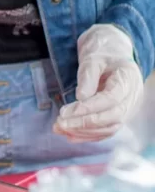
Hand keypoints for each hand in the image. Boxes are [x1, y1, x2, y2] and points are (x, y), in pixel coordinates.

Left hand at [55, 24, 143, 139]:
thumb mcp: (93, 59)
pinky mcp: (119, 116)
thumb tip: (80, 97)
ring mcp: (128, 109)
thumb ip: (87, 76)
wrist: (112, 57)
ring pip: (109, 127)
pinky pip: (106, 130)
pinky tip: (70, 136)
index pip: (111, 99)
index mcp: (128, 79)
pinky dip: (88, 135)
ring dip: (84, 132)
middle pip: (111, 117)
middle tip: (59, 124)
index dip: (89, 108)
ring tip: (59, 129)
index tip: (65, 112)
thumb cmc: (102, 56)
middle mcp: (132, 98)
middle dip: (84, 123)